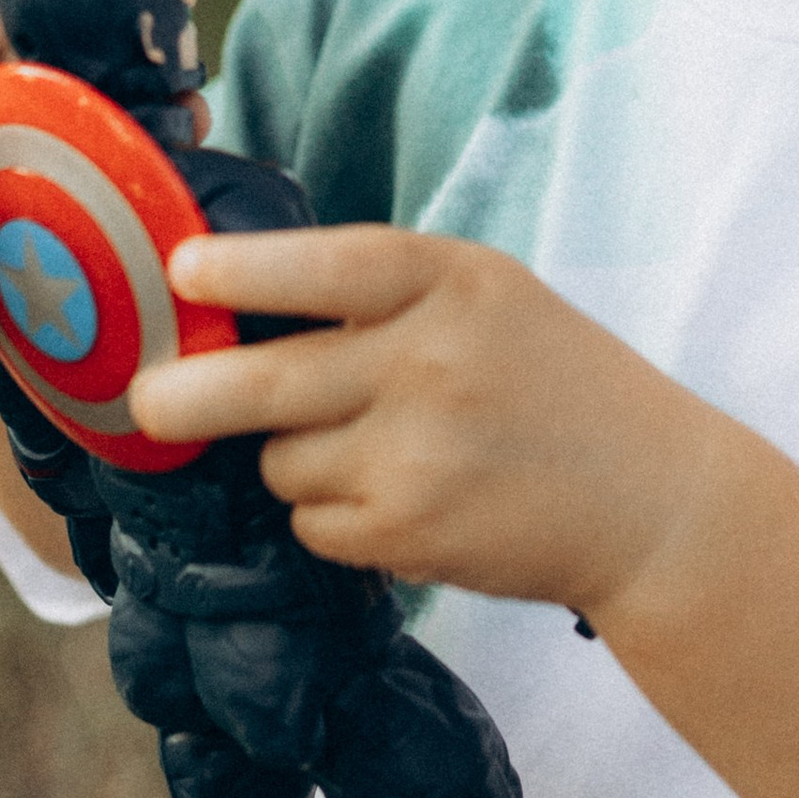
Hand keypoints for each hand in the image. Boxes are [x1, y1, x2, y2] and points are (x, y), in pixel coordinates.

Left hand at [138, 227, 798, 797]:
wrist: (657, 505)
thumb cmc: (559, 388)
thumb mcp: (491, 301)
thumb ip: (382, 296)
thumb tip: (227, 308)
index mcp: (456, 282)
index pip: (330, 265)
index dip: (244, 269)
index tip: (181, 271)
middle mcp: (434, 363)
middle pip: (267, 380)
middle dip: (186, 395)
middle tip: (141, 402)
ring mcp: (419, 455)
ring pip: (282, 460)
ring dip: (293, 460)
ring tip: (373, 451)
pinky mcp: (409, 533)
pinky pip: (314, 523)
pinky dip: (332, 517)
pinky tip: (401, 502)